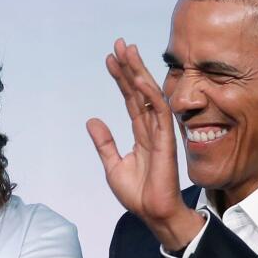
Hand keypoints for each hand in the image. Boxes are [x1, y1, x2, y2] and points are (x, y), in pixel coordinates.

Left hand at [88, 39, 204, 250]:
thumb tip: (92, 120)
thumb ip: (104, 142)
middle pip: (140, 91)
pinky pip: (159, 112)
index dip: (120, 79)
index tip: (110, 60)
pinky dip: (150, 94)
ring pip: (150, 95)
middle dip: (130, 67)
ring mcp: (160, 133)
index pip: (130, 100)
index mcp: (141, 134)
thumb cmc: (137, 194)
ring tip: (127, 51)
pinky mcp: (166, 140)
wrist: (152, 213)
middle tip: (120, 44)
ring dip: (139, 72)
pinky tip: (138, 79)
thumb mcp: (113, 165)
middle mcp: (152, 129)